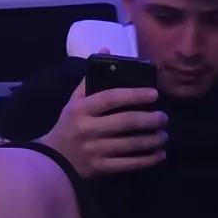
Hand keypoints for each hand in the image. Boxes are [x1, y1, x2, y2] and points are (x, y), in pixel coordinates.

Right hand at [38, 51, 166, 178]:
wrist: (53, 160)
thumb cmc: (68, 125)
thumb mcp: (74, 101)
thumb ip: (91, 78)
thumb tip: (106, 49)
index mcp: (81, 109)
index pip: (110, 98)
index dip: (134, 95)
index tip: (155, 94)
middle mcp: (87, 129)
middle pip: (126, 122)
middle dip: (150, 119)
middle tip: (164, 118)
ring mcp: (94, 150)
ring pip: (131, 145)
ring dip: (152, 140)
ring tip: (164, 136)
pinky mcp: (100, 168)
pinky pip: (129, 164)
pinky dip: (147, 160)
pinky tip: (159, 155)